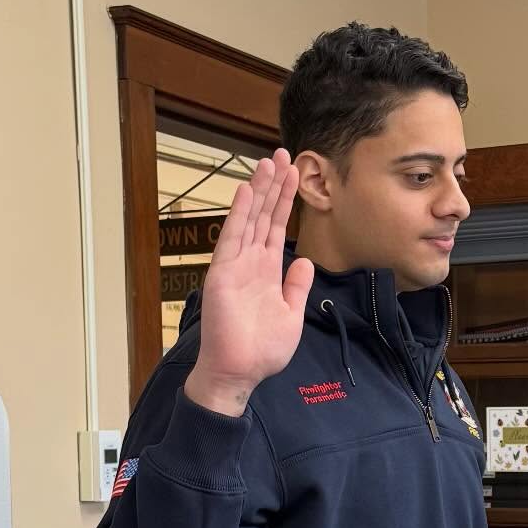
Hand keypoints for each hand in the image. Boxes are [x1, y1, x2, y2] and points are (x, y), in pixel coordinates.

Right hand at [185, 150, 314, 416]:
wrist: (240, 373)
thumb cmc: (263, 350)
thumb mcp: (291, 315)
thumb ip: (296, 287)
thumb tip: (305, 261)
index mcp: (267, 271)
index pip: (277, 228)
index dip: (285, 201)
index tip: (293, 174)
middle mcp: (250, 263)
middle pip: (263, 216)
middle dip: (273, 186)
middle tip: (282, 155)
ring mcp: (235, 265)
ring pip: (249, 220)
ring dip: (258, 191)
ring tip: (267, 162)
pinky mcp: (222, 274)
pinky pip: (232, 238)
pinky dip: (239, 214)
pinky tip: (246, 190)